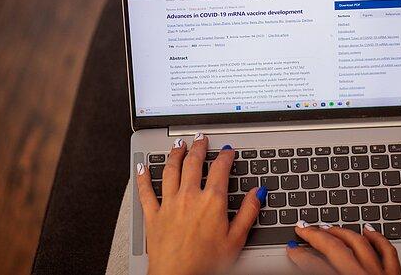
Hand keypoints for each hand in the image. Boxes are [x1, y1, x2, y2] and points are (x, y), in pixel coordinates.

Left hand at [135, 135, 265, 274]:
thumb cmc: (207, 264)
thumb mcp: (237, 239)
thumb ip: (248, 212)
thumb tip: (258, 192)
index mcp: (212, 201)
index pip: (221, 169)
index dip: (226, 156)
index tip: (228, 150)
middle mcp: (190, 197)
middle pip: (194, 163)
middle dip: (199, 147)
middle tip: (201, 138)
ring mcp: (169, 204)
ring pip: (171, 171)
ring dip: (175, 154)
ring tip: (178, 145)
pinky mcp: (153, 216)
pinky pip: (146, 191)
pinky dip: (143, 177)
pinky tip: (142, 167)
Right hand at [287, 222, 400, 274]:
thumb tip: (305, 266)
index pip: (315, 265)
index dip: (300, 255)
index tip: (292, 248)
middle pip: (336, 248)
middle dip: (316, 236)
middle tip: (303, 229)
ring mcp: (381, 274)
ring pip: (360, 243)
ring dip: (341, 233)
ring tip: (328, 226)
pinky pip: (387, 251)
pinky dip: (377, 238)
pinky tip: (367, 229)